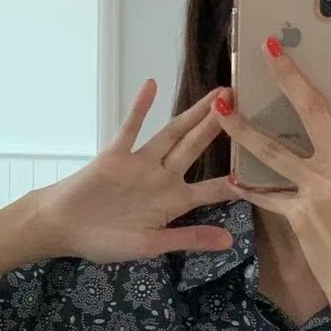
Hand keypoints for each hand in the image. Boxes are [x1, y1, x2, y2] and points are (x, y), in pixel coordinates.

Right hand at [33, 80, 239, 263]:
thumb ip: (187, 238)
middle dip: (222, 128)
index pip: (212, 190)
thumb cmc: (104, 242)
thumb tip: (229, 242)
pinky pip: (130, 127)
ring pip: (172, 133)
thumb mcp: (150, 245)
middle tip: (248, 104)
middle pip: (197, 148)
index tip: (267, 166)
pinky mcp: (115, 153)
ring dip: (194, 114)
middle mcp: (161, 177)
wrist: (63, 228)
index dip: (237, 180)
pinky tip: (153, 85)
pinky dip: (140, 108)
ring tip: (219, 93)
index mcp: (173, 203)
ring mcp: (140, 163)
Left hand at [213, 31, 330, 299]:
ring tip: (220, 106)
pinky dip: (247, 186)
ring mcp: (325, 188)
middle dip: (288, 74)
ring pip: (275, 148)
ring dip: (244, 126)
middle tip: (267, 46)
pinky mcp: (302, 214)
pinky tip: (232, 177)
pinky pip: (266, 194)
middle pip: (315, 108)